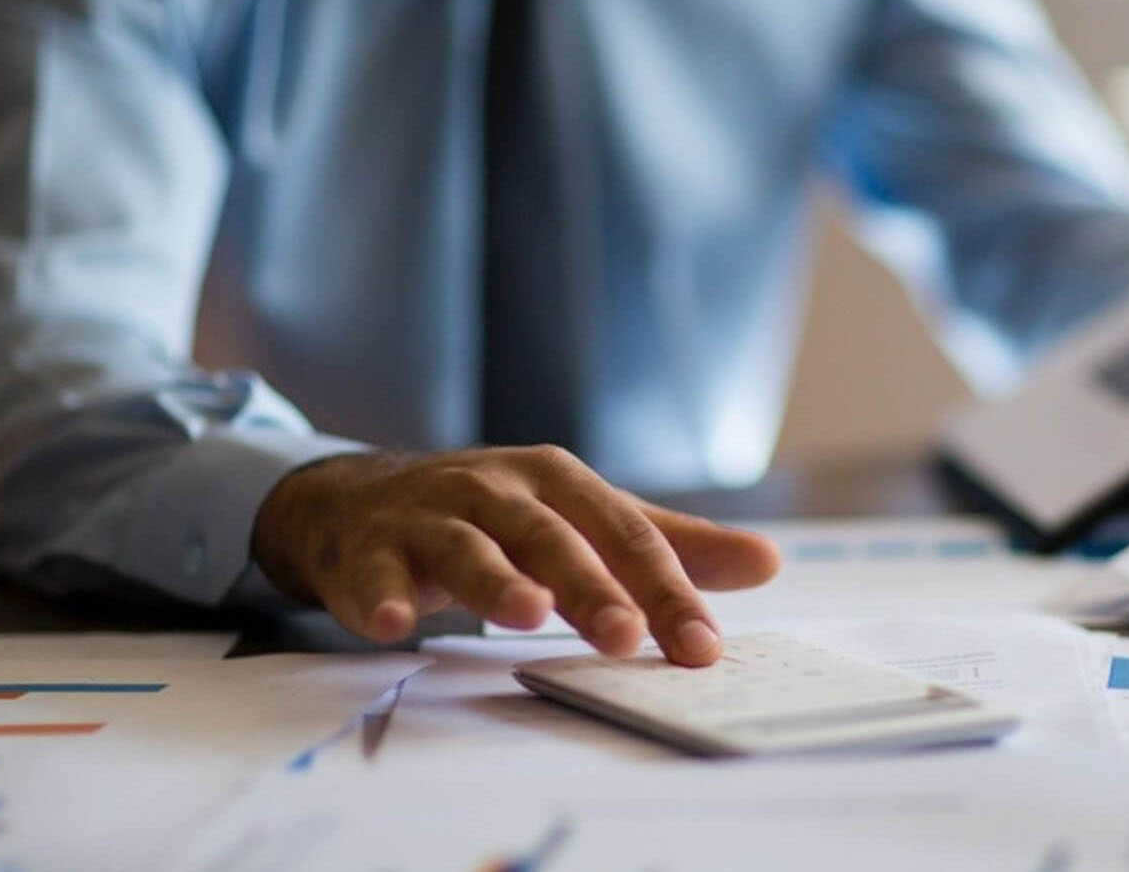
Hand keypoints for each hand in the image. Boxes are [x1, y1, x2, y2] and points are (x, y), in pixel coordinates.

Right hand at [251, 446, 781, 663]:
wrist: (361, 500)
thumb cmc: (493, 515)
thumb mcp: (581, 518)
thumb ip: (668, 544)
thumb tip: (768, 561)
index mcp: (558, 480)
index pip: (625, 535)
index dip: (665, 590)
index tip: (702, 647)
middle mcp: (496, 489)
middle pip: (551, 537)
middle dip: (590, 587)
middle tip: (626, 637)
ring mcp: (429, 516)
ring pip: (468, 547)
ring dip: (496, 581)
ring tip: (527, 616)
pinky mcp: (368, 550)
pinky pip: (374, 575)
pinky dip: (382, 596)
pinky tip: (394, 624)